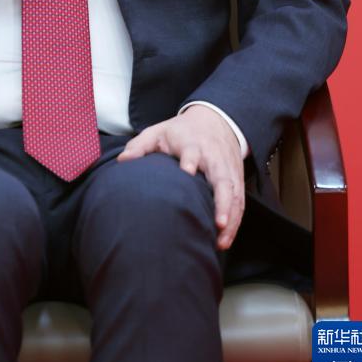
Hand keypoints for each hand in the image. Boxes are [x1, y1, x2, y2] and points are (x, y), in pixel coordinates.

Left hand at [117, 104, 244, 249]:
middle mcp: (213, 157)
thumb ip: (140, 146)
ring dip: (231, 217)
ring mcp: (228, 169)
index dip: (189, 161)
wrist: (214, 120)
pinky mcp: (237, 178)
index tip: (187, 172)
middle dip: (223, 202)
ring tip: (222, 241)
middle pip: (222, 178)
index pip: (192, 152)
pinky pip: (240, 201)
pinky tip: (225, 239)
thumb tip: (122, 161)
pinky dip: (235, 220)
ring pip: (234, 194)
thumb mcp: (158, 132)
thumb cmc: (181, 131)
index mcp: (192, 144)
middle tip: (219, 223)